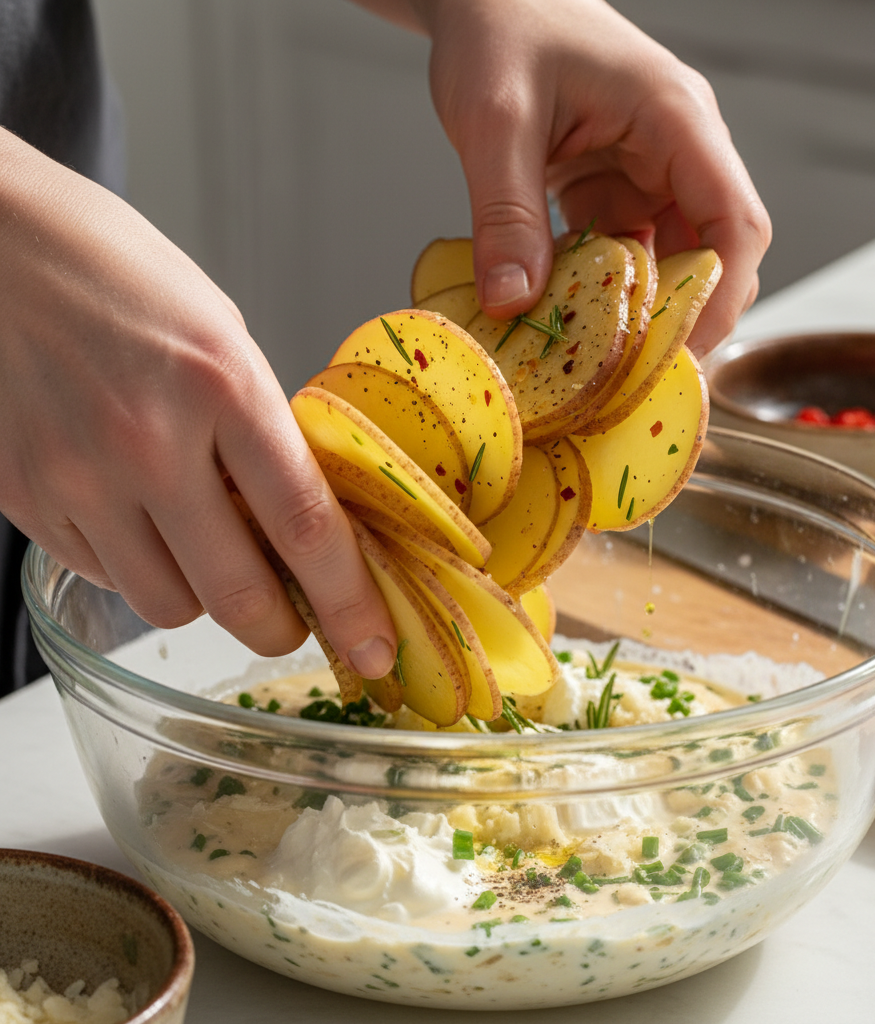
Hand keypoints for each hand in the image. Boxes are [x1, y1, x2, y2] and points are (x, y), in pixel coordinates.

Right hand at [0, 130, 395, 676]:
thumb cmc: (119, 274)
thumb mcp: (222, 338)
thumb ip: (259, 432)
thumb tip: (294, 518)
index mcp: (223, 386)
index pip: (306, 527)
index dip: (350, 604)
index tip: (375, 647)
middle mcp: (149, 441)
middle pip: (237, 594)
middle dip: (279, 629)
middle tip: (292, 623)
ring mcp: (78, 476)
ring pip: (166, 606)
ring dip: (204, 601)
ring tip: (208, 555)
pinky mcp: (24, 495)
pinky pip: (103, 575)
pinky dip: (138, 569)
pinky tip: (141, 522)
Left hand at [418, 0, 770, 356]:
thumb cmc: (501, 26)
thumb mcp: (494, 119)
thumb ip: (505, 212)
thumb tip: (514, 304)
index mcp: (676, 119)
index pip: (736, 221)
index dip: (723, 297)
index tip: (685, 354)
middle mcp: (677, 149)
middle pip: (715, 251)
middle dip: (684, 316)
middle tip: (638, 377)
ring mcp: (649, 172)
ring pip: (670, 260)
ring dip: (640, 310)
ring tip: (601, 361)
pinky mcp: (616, 188)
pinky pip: (627, 253)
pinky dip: (605, 291)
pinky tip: (572, 318)